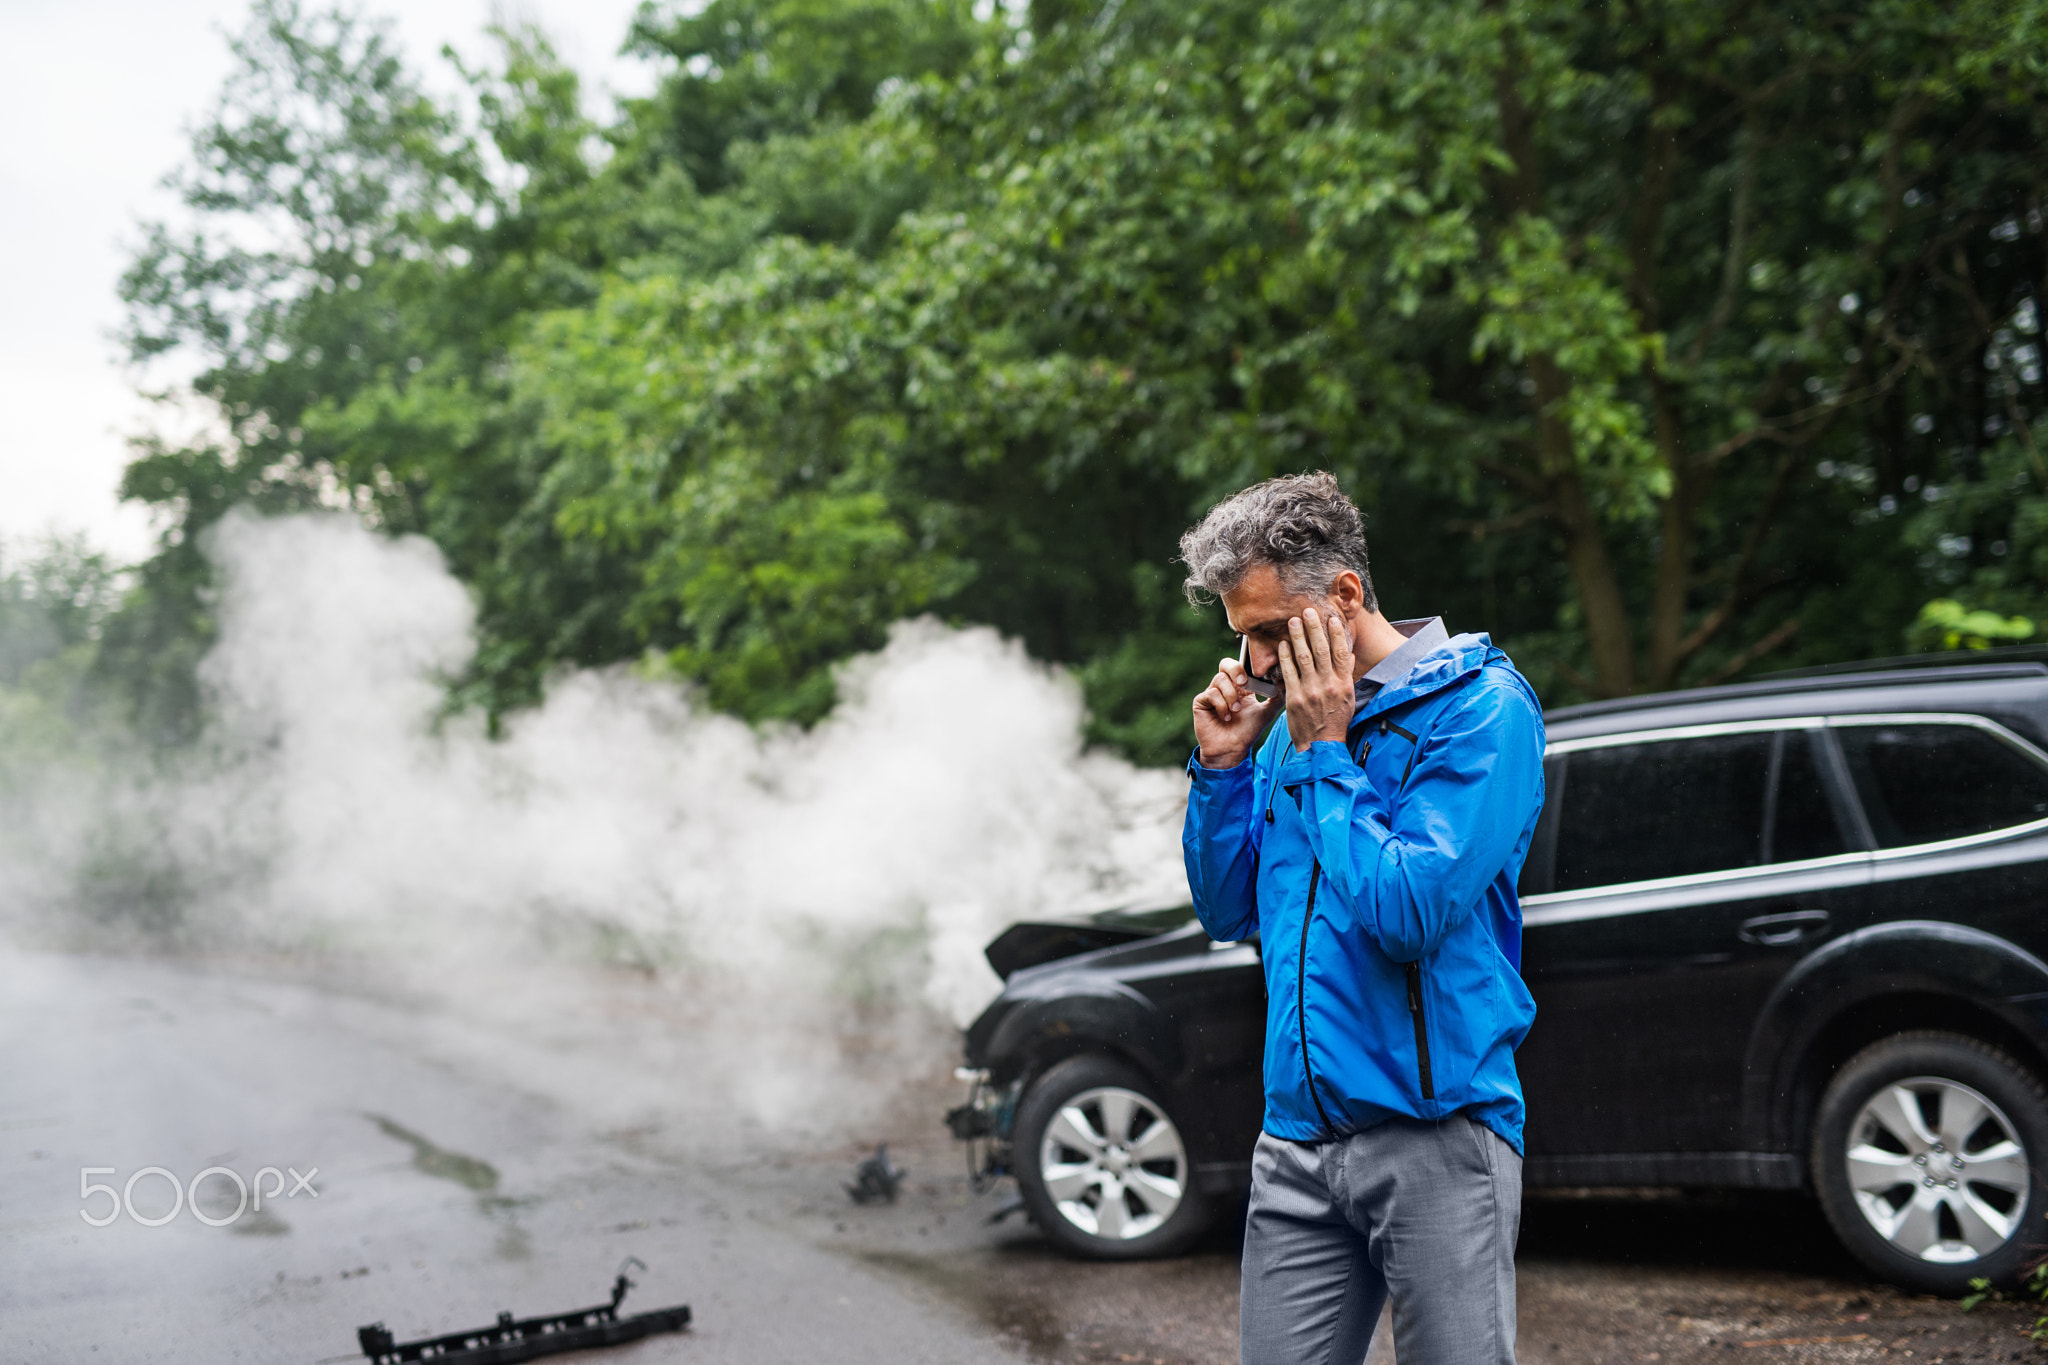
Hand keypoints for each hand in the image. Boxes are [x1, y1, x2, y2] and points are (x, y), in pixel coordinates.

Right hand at [1192, 656, 1282, 768]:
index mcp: (1240, 687)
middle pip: (1226, 663)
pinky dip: (1221, 705)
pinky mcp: (1201, 702)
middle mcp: (1226, 687)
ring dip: (1231, 695)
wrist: (1231, 750)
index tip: (1258, 674)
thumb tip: (1285, 681)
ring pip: (1219, 679)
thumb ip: (1277, 697)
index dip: (1247, 665)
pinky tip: (1226, 718)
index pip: (1241, 665)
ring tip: (1236, 710)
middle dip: (1235, 669)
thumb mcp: (1266, 713)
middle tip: (1243, 682)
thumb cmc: (1248, 732)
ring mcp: (1212, 693)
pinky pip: (1211, 693)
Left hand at [1278, 607, 1354, 751]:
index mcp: (1343, 683)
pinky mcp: (1294, 698)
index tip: (1331, 618)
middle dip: (1314, 628)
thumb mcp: (1347, 698)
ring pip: (1304, 657)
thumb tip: (1348, 654)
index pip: (1341, 652)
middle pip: (1321, 650)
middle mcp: (1328, 685)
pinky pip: (1289, 672)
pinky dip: (1285, 656)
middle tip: (1308, 611)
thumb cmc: (1335, 721)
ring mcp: (1311, 691)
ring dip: (1298, 637)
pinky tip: (1282, 644)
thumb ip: (1346, 674)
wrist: (1322, 746)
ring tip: (1293, 621)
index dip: (1336, 633)